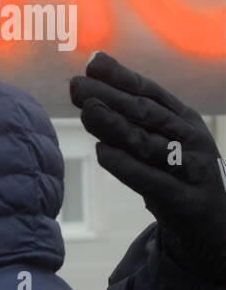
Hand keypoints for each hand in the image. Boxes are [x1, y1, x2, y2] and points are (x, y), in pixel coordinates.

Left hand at [70, 52, 225, 282]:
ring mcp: (192, 170)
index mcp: (185, 120)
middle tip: (77, 85)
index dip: (121, 77)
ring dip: (116, 126)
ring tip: (87, 111)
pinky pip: (152, 181)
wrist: (214, 227)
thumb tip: (88, 85)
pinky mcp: (185, 201)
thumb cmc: (175, 176)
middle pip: (146, 114)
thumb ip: (126, 117)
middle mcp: (191, 140)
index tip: (92, 63)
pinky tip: (103, 153)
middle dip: (110, 97)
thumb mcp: (157, 142)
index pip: (150, 93)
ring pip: (148, 144)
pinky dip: (127, 166)